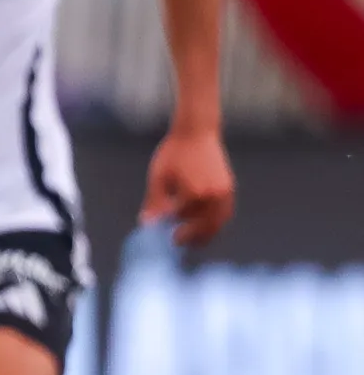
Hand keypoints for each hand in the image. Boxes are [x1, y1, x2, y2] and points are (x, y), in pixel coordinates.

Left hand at [143, 125, 235, 246]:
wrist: (197, 132)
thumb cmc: (174, 152)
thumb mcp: (158, 177)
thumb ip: (154, 203)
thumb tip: (146, 224)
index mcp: (193, 193)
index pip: (180, 219)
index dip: (170, 225)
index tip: (163, 233)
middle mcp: (213, 195)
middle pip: (203, 227)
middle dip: (190, 237)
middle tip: (177, 242)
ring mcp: (224, 193)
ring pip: (217, 223)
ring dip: (206, 233)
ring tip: (193, 240)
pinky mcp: (229, 188)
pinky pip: (225, 213)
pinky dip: (216, 222)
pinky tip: (205, 225)